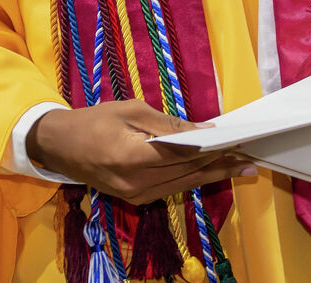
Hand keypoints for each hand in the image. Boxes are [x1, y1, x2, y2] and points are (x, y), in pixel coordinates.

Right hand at [26, 101, 253, 204]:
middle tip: (251, 157)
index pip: (185, 155)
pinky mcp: (135, 199)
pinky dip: (193, 178)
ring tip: (241, 166)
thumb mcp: (131, 110)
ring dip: (213, 174)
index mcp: (133, 157)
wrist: (59, 147)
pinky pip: (171, 189)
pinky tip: (212, 170)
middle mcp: (136, 184)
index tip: (240, 141)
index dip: (215, 148)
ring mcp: (135, 196)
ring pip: (184, 185)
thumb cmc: (93, 120)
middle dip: (222, 163)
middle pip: (189, 173)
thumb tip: (205, 130)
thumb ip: (169, 124)